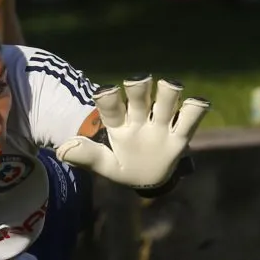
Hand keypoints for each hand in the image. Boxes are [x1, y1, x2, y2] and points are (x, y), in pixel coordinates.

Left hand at [56, 76, 209, 191]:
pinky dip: (195, 109)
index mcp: (119, 125)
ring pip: (166, 102)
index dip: (109, 99)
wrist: (150, 178)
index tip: (105, 92)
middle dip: (139, 87)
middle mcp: (140, 118)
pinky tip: (198, 103)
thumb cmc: (125, 167)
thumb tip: (62, 150)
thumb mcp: (106, 166)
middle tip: (138, 81)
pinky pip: (189, 120)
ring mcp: (161, 125)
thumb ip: (88, 157)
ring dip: (168, 93)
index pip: (112, 108)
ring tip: (170, 86)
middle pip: (140, 97)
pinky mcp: (179, 136)